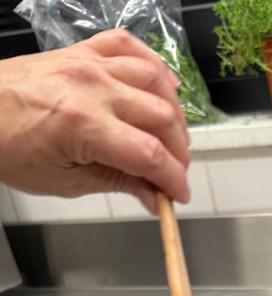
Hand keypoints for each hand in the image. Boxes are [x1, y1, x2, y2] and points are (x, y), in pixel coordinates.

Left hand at [0, 29, 189, 212]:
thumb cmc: (10, 148)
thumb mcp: (66, 181)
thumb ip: (117, 183)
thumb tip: (155, 196)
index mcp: (85, 125)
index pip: (150, 155)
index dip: (173, 179)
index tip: (180, 195)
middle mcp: (92, 87)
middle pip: (162, 118)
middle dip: (178, 152)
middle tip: (174, 173)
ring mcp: (88, 63)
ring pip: (155, 81)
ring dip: (174, 112)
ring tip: (172, 138)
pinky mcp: (82, 50)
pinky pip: (130, 46)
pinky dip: (154, 66)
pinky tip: (164, 86)